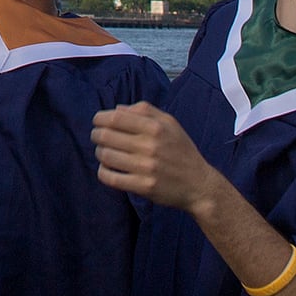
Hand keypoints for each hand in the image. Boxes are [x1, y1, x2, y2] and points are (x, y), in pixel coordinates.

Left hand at [91, 103, 229, 214]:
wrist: (199, 185)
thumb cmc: (182, 151)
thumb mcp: (170, 123)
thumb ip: (144, 110)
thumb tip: (117, 109)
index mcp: (155, 127)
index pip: (115, 118)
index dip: (99, 119)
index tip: (98, 122)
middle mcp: (150, 146)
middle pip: (106, 136)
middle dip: (96, 135)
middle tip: (98, 137)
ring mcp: (146, 168)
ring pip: (105, 156)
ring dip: (99, 153)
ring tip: (104, 153)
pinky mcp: (143, 187)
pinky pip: (111, 178)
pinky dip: (103, 172)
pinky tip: (107, 169)